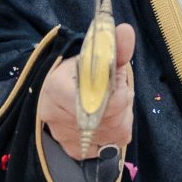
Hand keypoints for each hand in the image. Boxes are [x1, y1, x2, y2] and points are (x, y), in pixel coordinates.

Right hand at [36, 21, 135, 164]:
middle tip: (113, 89)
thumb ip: (114, 47)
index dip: (119, 88)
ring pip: (115, 130)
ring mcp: (67, 137)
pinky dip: (113, 131)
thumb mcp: (92, 55)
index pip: (105, 98)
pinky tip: (104, 119)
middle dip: (122, 100)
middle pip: (113, 115)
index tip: (115, 77)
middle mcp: (58, 117)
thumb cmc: (74, 72)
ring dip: (121, 115)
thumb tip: (127, 31)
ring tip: (108, 103)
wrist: (54, 91)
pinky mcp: (76, 150)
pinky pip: (110, 145)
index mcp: (57, 88)